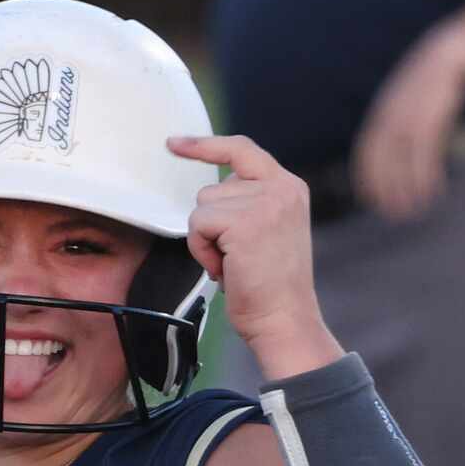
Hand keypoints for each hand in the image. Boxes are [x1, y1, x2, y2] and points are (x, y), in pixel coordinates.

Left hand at [168, 134, 339, 377]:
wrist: (285, 321)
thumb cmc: (272, 288)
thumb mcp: (270, 230)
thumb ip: (250, 202)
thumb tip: (213, 191)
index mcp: (290, 187)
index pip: (242, 150)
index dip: (205, 146)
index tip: (175, 144)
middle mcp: (281, 188)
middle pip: (213, 187)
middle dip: (213, 224)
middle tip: (237, 257)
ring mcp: (264, 202)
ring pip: (203, 206)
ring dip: (207, 239)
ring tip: (234, 264)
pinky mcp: (244, 221)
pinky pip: (198, 224)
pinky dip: (202, 250)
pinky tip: (226, 268)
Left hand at [351, 27, 464, 220]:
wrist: (447, 57)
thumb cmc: (426, 86)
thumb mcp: (402, 103)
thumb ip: (393, 126)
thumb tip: (390, 157)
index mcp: (380, 115)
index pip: (366, 154)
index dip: (367, 181)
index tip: (372, 203)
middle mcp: (390, 118)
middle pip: (383, 162)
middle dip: (388, 191)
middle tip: (395, 215)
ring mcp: (411, 118)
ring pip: (405, 162)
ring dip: (410, 189)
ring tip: (417, 209)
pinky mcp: (432, 119)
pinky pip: (427, 154)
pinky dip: (429, 175)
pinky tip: (435, 191)